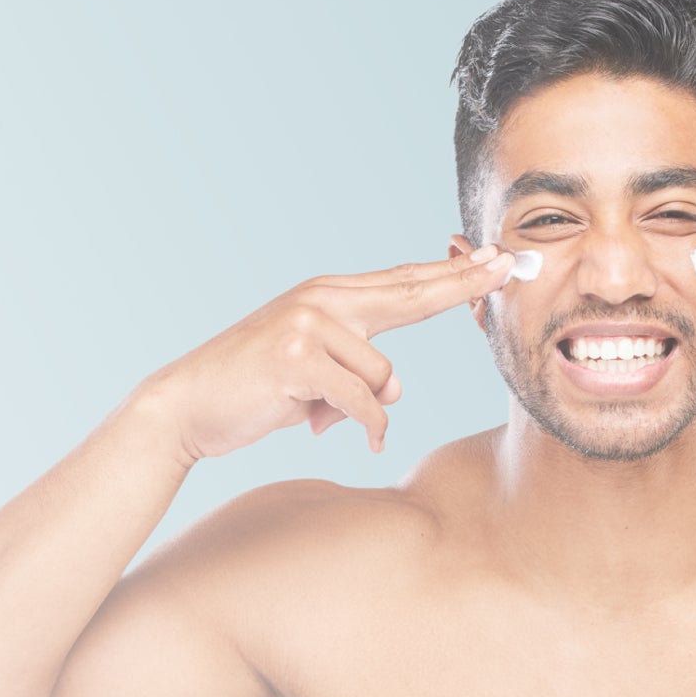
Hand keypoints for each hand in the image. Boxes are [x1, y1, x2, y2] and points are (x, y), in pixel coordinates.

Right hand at [139, 243, 513, 462]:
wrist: (187, 406)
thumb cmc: (253, 392)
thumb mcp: (313, 373)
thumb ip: (357, 369)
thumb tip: (392, 393)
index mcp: (327, 295)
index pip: (402, 282)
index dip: (451, 272)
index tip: (493, 258)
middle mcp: (321, 298)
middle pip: (411, 292)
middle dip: (463, 282)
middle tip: (508, 266)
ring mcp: (309, 323)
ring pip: (384, 374)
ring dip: (364, 407)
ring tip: (319, 413)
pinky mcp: (298, 357)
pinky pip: (364, 402)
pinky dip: (364, 427)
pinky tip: (350, 438)